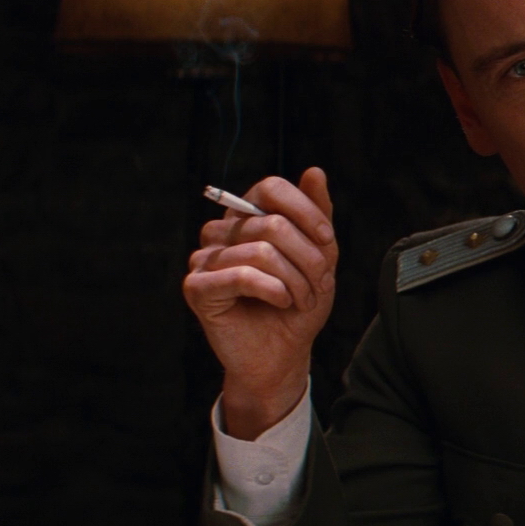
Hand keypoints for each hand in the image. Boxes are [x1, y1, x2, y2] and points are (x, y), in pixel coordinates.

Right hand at [183, 167, 337, 439]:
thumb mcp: (319, 256)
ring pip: (262, 251)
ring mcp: (205, 259)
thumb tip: (314, 171)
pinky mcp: (197, 287)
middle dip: (308, 258)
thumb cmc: (298, 304)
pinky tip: (281, 302)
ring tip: (301, 300)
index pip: (270, 187)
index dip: (304, 211)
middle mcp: (222, 232)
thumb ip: (317, 215)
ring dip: (296, 281)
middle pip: (272, 223)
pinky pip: (241, 275)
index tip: (327, 240)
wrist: (283, 353)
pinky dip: (273, 291)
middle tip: (319, 284)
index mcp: (248, 217)